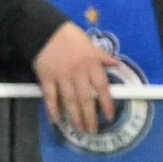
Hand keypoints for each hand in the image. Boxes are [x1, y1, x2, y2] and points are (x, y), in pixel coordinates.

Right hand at [33, 21, 118, 135]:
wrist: (45, 30)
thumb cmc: (70, 37)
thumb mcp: (91, 44)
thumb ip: (103, 57)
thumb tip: (117, 64)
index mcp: (91, 64)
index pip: (102, 87)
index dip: (106, 103)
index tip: (109, 116)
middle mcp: (78, 73)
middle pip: (86, 98)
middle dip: (89, 116)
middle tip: (91, 131)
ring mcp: (61, 77)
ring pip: (69, 101)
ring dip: (74, 116)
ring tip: (78, 129)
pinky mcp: (46, 78)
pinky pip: (50, 97)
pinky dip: (52, 109)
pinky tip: (55, 120)